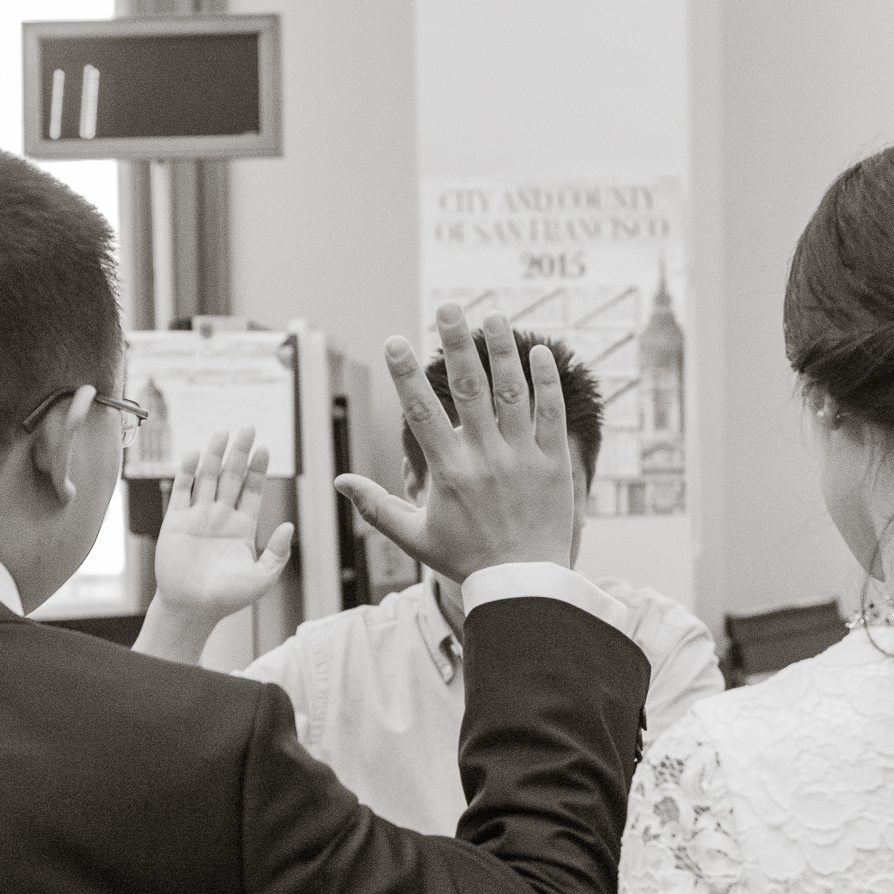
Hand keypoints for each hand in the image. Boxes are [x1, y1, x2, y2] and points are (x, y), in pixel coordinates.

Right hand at [154, 428, 294, 616]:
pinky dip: (187, 472)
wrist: (191, 609)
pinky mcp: (175, 522)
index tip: (265, 448)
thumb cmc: (227, 598)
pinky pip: (182, 491)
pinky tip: (195, 454)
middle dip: (239, 453)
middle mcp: (220, 517)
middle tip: (248, 428)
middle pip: (231, 477)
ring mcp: (198, 517)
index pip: (252, 491)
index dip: (258, 470)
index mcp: (242, 528)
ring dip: (214, 455)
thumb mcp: (262, 578)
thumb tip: (289, 526)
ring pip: (207, 478)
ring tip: (223, 432)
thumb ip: (277, 553)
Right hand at [334, 305, 579, 579]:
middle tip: (448, 308)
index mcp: (449, 473)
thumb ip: (377, 507)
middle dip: (456, 345)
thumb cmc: (468, 561)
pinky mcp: (554, 463)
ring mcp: (523, 458)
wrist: (527, 585)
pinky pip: (551, 414)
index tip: (395, 341)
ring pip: (512, 393)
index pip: (421, 413)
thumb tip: (339, 483)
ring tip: (493, 317)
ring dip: (502, 351)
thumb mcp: (416, 538)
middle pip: (469, 390)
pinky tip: (537, 352)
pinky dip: (545, 381)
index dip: (405, 375)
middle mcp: (486, 459)